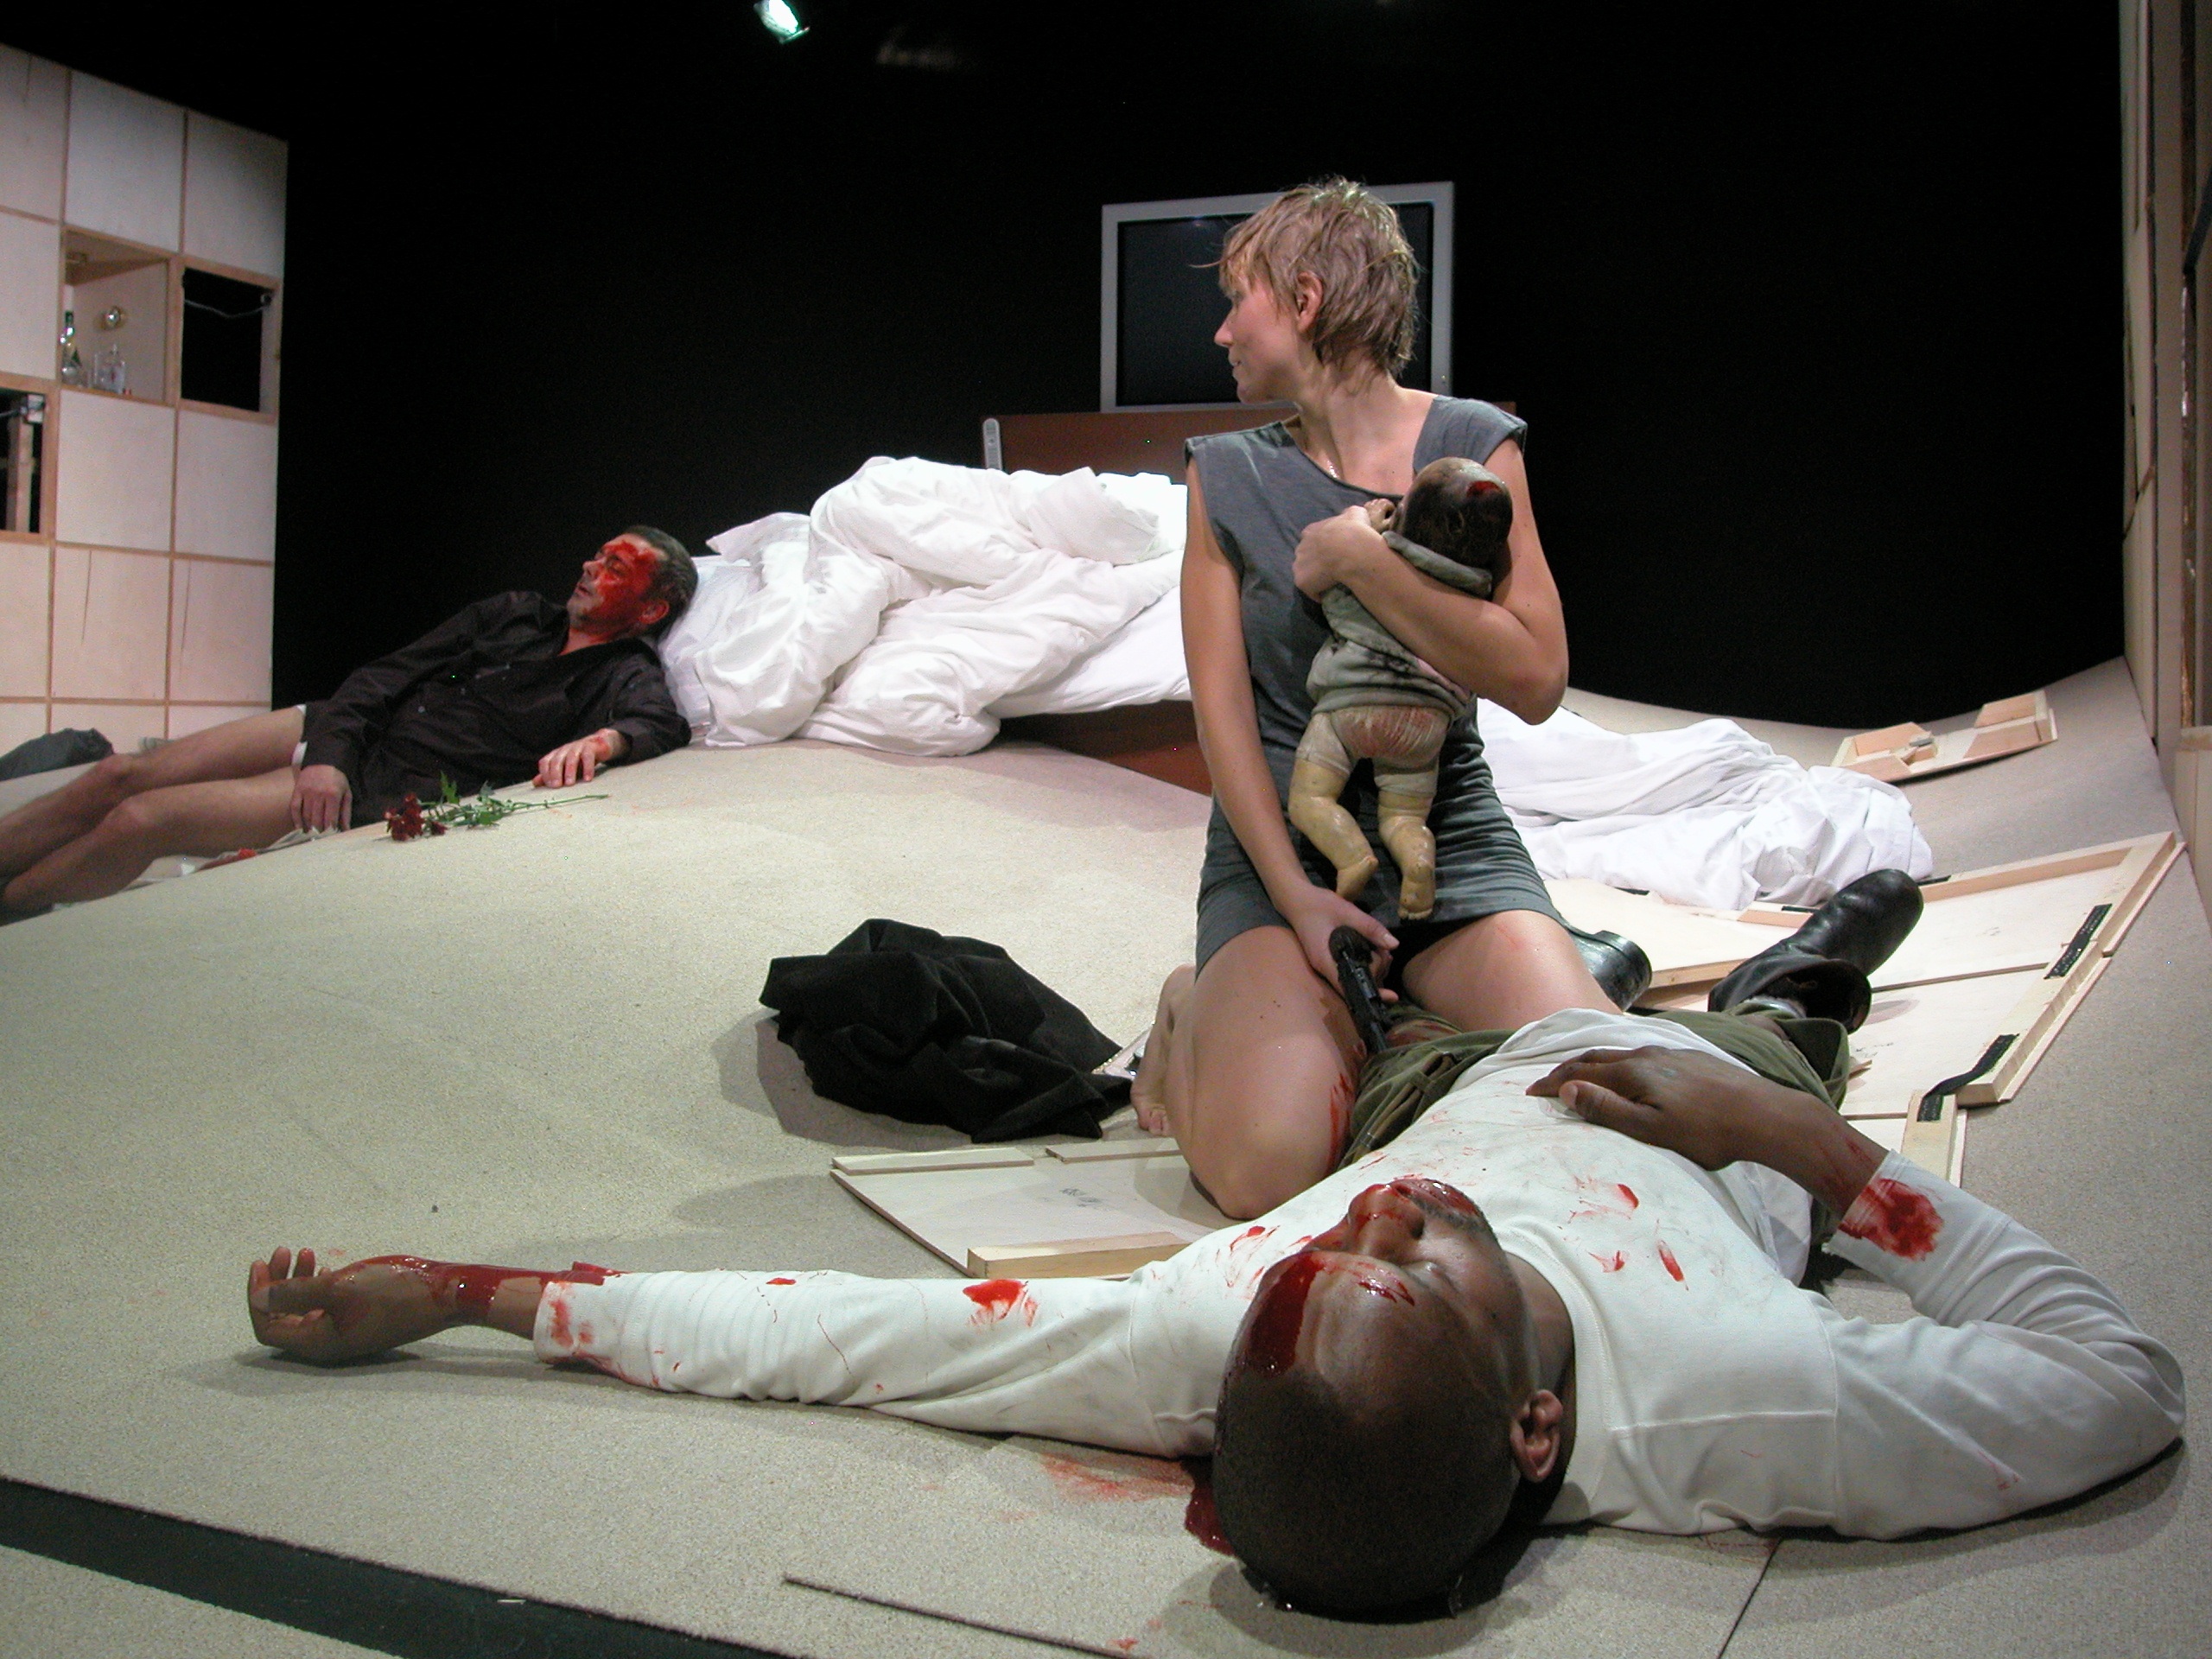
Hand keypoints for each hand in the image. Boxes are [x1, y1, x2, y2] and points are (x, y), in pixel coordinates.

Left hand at [247, 1247, 451, 1363]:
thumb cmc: (391, 1291)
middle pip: (285, 1317)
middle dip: (278, 1284)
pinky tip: (328, 1267)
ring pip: (306, 1310)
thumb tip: (256, 1298)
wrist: (444, 1296)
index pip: (267, 1326)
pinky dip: (319, 1287)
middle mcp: (327, 1344)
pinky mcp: (361, 1322)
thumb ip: (293, 1293)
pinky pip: (327, 1308)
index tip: (263, 1264)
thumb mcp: (338, 1287)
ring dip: (299, 1281)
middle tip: (285, 1251)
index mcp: (317, 1341)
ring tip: (307, 1252)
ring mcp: (346, 1334)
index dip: (258, 1296)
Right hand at [290, 764, 352, 833]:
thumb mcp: (346, 794)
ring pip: (306, 815)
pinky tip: (299, 828)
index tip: (330, 839)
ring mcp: (306, 792)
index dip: (330, 830)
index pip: (330, 818)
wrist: (324, 761)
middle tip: (320, 841)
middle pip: (317, 819)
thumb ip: (346, 812)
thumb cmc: (337, 780)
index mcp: (333, 795)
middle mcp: (319, 794)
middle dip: (319, 832)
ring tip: (311, 837)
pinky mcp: (297, 790)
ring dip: (309, 828)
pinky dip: (296, 819)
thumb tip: (346, 829)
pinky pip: (294, 807)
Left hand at [536, 728, 622, 787]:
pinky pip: (588, 757)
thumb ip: (550, 775)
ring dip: (570, 771)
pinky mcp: (591, 747)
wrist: (599, 746)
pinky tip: (587, 779)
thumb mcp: (564, 768)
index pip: (545, 762)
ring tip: (570, 784)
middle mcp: (564, 749)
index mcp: (556, 754)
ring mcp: (577, 747)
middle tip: (557, 786)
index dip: (545, 773)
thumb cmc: (580, 760)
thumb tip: (535, 783)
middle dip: (555, 773)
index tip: (549, 786)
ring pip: (571, 758)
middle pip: (556, 760)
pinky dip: (587, 768)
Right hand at [1278, 882, 1396, 1005]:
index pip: (1349, 986)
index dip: (1370, 992)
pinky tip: (1372, 951)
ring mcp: (1325, 963)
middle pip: (1352, 984)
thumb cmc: (1318, 905)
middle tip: (1388, 960)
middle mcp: (1324, 967)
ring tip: (1384, 955)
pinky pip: (1346, 967)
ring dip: (1369, 969)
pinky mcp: (1327, 957)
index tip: (1391, 997)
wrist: (1296, 899)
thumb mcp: (1347, 912)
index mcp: (1326, 962)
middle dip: (1374, 977)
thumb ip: (1370, 928)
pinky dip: (1361, 963)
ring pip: (1350, 976)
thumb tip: (1394, 945)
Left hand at [1292, 505, 1390, 598]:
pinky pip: (1310, 590)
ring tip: (1330, 582)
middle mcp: (1300, 547)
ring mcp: (1299, 565)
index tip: (1332, 550)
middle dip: (1316, 561)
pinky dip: (1318, 593)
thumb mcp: (1355, 513)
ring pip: (1306, 572)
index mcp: (1311, 531)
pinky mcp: (1302, 582)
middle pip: (1306, 555)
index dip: (1321, 544)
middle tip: (1333, 567)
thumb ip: (1349, 514)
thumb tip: (1351, 515)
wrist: (1350, 551)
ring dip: (1315, 577)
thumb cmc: (1353, 531)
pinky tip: (1328, 594)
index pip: (1311, 537)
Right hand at [1526, 1046, 1883, 1212]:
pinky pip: (1641, 1054)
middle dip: (1566, 1069)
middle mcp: (1646, 1056)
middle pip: (1595, 1058)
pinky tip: (1628, 1072)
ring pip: (1619, 1054)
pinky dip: (1618, 1063)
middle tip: (1545, 1083)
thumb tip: (1568, 1091)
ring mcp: (1669, 1054)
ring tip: (1579, 1074)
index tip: (1530, 1094)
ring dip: (1592, 1064)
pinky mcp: (1689, 1057)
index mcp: (1633, 1074)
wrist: (1765, 1115)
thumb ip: (1608, 1110)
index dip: (1552, 1084)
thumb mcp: (1652, 1130)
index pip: (1580, 1075)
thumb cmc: (1707, 1133)